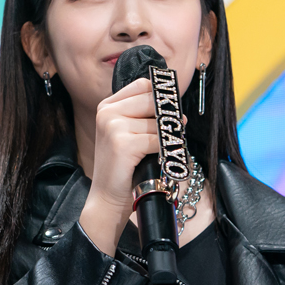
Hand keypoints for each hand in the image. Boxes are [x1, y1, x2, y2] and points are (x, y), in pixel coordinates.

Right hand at [78, 78, 157, 254]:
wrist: (107, 198)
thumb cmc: (122, 167)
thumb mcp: (127, 134)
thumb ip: (144, 116)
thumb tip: (177, 107)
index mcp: (107, 106)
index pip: (143, 85)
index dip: (162, 95)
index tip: (172, 108)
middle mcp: (107, 112)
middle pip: (152, 100)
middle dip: (168, 117)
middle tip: (173, 132)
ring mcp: (113, 126)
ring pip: (157, 123)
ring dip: (166, 137)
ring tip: (161, 151)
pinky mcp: (123, 144)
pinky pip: (157, 140)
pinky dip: (164, 151)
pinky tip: (158, 159)